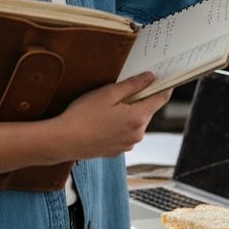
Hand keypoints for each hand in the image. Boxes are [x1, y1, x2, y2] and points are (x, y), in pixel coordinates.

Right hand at [50, 73, 171, 159]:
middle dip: (138, 99)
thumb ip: (132, 85)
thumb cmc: (83, 115)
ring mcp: (128, 144)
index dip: (164, 86)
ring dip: (127, 113)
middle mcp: (137, 134)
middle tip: (119, 90)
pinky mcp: (117, 150)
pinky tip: (102, 121)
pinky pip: (125, 133)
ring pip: (135, 122)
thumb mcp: (108, 93)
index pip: (160, 98)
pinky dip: (119, 125)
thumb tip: (150, 77)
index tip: (165, 77)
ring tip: (105, 108)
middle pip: (147, 110)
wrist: (63, 141)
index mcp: (138, 118)